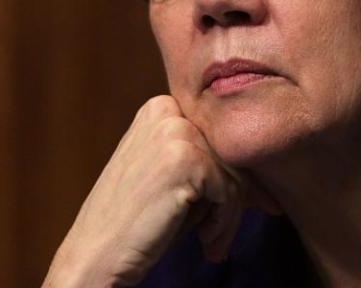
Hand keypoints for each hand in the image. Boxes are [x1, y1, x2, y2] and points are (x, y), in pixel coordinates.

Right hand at [43, 95, 273, 286]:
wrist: (95, 253)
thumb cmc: (134, 220)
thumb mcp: (168, 174)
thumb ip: (205, 158)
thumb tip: (265, 166)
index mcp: (161, 107)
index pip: (219, 138)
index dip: (233, 177)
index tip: (243, 208)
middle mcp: (167, 111)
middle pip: (230, 154)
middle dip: (234, 200)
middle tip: (220, 238)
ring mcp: (176, 133)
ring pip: (235, 174)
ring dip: (230, 217)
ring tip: (212, 244)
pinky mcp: (186, 160)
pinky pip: (231, 192)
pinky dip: (224, 222)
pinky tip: (204, 241)